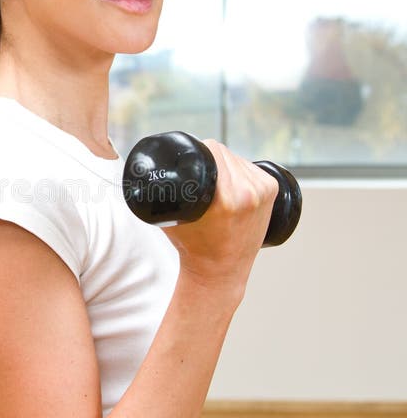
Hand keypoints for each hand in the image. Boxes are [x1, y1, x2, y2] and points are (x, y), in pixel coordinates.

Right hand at [161, 139, 278, 294]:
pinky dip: (242, 169)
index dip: (199, 147)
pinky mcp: (272, 191)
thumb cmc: (193, 247)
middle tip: (201, 171)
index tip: (189, 156)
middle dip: (211, 156)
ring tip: (215, 180)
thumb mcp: (171, 218)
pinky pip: (252, 168)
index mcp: (228, 198)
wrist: (220, 271)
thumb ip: (160, 193)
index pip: (213, 150)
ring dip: (227, 162)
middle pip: (226, 152)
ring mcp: (263, 192)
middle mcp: (249, 193)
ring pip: (239, 158)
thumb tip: (146, 167)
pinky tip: (234, 179)